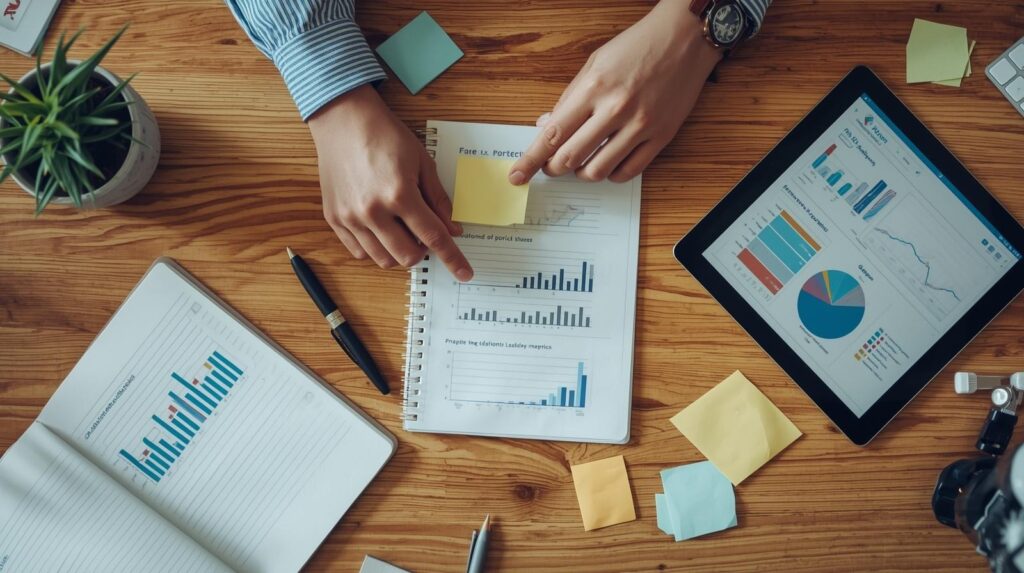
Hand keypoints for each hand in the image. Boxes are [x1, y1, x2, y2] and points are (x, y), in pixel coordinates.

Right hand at [308, 85, 472, 280]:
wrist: (343, 121)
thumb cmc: (384, 136)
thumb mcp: (422, 162)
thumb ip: (438, 199)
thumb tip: (452, 230)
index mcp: (400, 194)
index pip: (433, 237)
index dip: (453, 258)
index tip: (464, 273)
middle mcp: (373, 210)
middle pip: (408, 256)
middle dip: (423, 251)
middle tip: (423, 232)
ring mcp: (350, 217)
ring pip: (383, 259)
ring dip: (399, 251)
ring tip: (400, 228)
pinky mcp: (334, 218)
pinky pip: (359, 252)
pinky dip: (375, 247)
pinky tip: (380, 228)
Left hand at [509, 0, 722, 184]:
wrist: (685, 38)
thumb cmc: (637, 47)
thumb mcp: (594, 64)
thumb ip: (569, 99)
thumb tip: (546, 127)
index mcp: (594, 88)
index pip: (552, 134)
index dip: (530, 160)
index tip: (517, 176)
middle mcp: (616, 109)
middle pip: (570, 157)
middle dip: (553, 168)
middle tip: (551, 166)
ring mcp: (641, 125)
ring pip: (598, 170)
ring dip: (582, 173)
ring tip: (581, 162)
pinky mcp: (662, 137)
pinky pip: (629, 172)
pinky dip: (611, 174)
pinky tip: (607, 163)